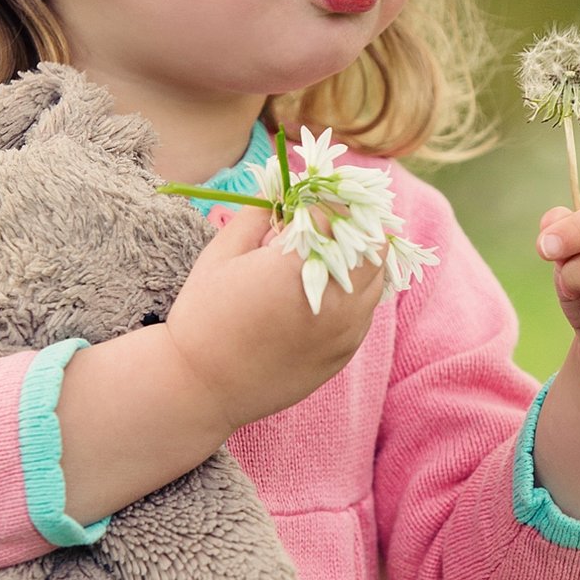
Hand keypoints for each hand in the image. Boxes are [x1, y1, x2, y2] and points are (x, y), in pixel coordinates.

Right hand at [164, 200, 386, 431]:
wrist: (201, 387)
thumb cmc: (203, 318)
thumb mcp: (220, 254)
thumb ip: (257, 215)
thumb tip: (283, 192)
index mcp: (300, 266)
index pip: (335, 213)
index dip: (319, 200)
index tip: (302, 201)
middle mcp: (335, 297)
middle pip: (373, 240)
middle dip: (350, 225)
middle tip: (322, 222)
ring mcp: (346, 328)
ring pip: (378, 274)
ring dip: (358, 256)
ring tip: (325, 253)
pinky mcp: (346, 351)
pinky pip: (367, 307)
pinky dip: (355, 289)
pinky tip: (323, 288)